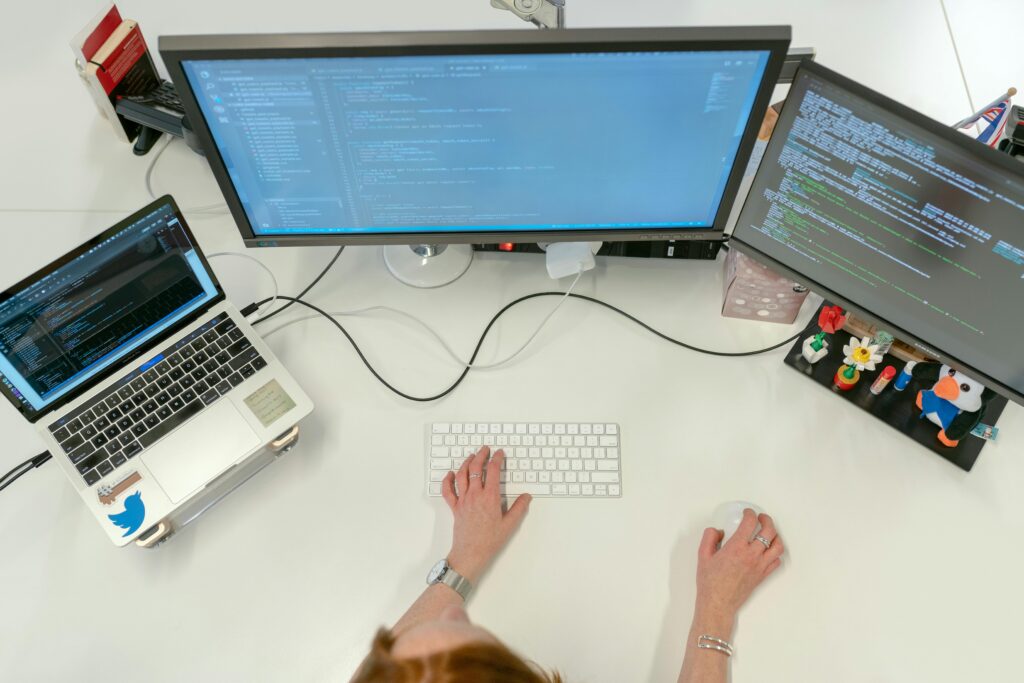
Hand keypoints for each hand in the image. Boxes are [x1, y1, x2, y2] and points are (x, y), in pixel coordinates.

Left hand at [440, 446, 531, 583]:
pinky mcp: (455, 507)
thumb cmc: (489, 541)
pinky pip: (448, 491)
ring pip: (461, 475)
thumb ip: (519, 508)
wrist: (471, 553)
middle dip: (481, 455)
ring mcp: (463, 500)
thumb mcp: (509, 525)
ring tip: (471, 456)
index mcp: (489, 497)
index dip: (496, 459)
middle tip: (485, 449)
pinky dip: (447, 480)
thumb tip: (526, 496)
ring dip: (466, 463)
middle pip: (475, 468)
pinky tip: (450, 474)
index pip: (493, 471)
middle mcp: (475, 495)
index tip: (499, 454)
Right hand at [693, 509, 783, 634]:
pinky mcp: (763, 576)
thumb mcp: (703, 555)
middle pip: (769, 531)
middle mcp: (751, 555)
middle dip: (767, 520)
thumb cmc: (709, 581)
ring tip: (769, 532)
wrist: (718, 602)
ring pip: (777, 546)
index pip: (750, 523)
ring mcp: (760, 566)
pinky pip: (776, 561)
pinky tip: (768, 550)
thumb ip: (709, 537)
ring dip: (775, 535)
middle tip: (761, 517)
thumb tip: (718, 531)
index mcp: (736, 548)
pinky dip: (775, 553)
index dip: (750, 514)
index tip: (747, 513)